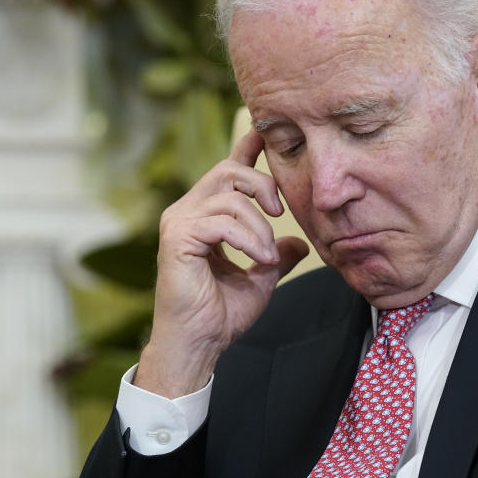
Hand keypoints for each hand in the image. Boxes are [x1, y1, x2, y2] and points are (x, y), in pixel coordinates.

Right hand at [134, 130, 308, 397]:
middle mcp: (187, 211)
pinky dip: (248, 238)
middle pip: (228, 170)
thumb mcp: (261, 277)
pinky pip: (221, 219)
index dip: (246, 148)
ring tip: (267, 256)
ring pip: (229, 195)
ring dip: (259, 226)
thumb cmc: (221, 315)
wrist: (198, 345)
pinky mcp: (178, 237)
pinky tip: (258, 259)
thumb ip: (276, 253)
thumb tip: (300, 243)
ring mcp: (179, 221)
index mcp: (205, 215)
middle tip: (280, 212)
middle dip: (262, 185)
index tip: (263, 131)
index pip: (226, 171)